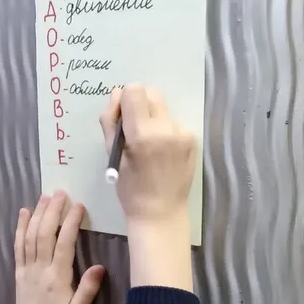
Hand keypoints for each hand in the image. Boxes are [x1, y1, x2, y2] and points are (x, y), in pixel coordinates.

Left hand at [0, 192, 104, 303]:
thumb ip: (88, 289)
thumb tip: (99, 266)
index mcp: (57, 277)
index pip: (64, 243)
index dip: (71, 222)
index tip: (78, 206)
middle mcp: (41, 268)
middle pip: (45, 233)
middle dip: (53, 211)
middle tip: (61, 192)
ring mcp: (27, 267)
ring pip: (31, 235)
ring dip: (38, 214)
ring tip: (46, 196)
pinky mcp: (19, 269)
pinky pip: (18, 244)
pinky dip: (20, 227)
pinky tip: (24, 212)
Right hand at [100, 84, 195, 226]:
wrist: (160, 213)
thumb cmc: (130, 189)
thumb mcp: (112, 156)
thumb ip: (111, 122)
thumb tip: (116, 97)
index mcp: (142, 134)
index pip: (134, 90)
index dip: (125, 100)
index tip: (122, 118)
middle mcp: (166, 128)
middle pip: (151, 92)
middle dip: (139, 105)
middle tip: (134, 129)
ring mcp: (182, 133)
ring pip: (163, 108)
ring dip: (152, 118)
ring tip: (149, 145)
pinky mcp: (192, 139)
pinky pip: (173, 123)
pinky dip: (164, 130)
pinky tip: (162, 152)